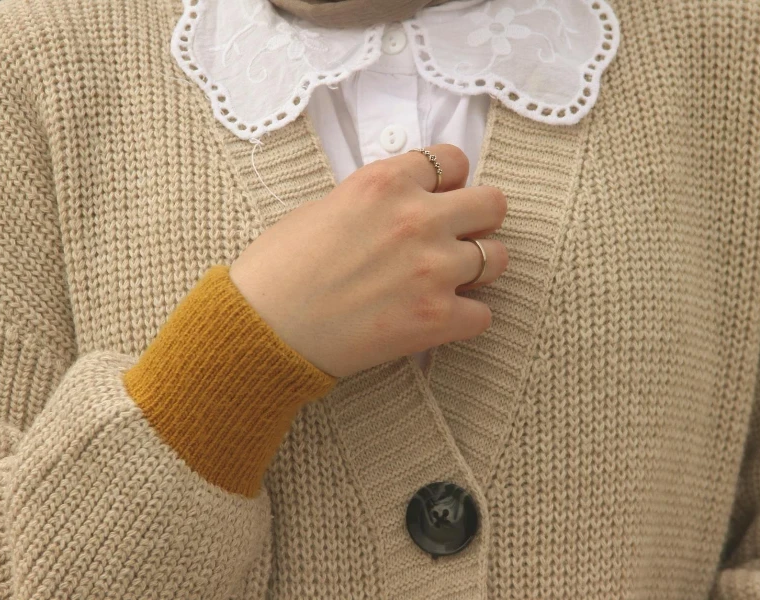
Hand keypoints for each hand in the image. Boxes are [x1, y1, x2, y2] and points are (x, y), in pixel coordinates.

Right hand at [229, 144, 508, 377]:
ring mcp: (432, 269)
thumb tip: (406, 206)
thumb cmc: (278, 268)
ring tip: (450, 281)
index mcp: (386, 182)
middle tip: (457, 238)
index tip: (441, 197)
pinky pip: (484, 315)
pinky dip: (466, 319)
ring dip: (478, 269)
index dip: (450, 181)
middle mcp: (417, 218)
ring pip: (497, 258)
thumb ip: (378, 199)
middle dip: (477, 220)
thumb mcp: (326, 206)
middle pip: (492, 204)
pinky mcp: (436, 318)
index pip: (454, 159)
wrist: (262, 327)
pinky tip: (440, 319)